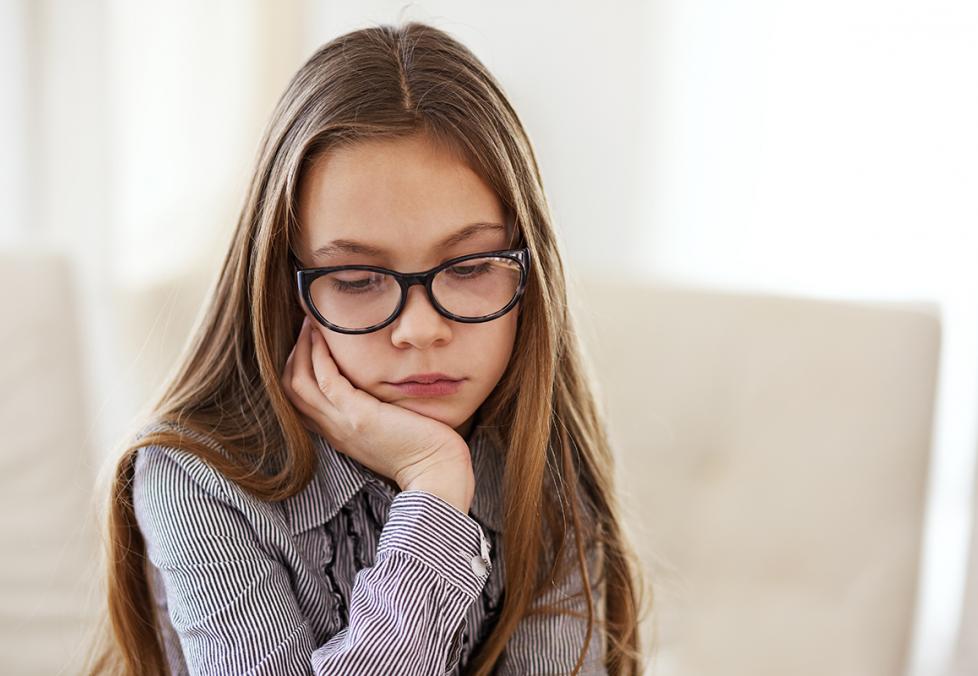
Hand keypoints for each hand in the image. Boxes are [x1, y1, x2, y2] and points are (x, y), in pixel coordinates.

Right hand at [280, 315, 473, 509]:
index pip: (301, 401)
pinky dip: (320, 355)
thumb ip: (376, 410)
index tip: (308, 343)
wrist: (437, 473)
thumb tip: (381, 384)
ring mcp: (343, 424)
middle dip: (294, 354)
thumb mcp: (389, 428)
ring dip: (302, 348)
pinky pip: (326, 380)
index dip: (298, 369)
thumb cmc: (425, 450)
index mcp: (339, 433)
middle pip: (292, 389)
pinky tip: (325, 336)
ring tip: (311, 322)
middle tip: (306, 325)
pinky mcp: (360, 417)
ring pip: (300, 383)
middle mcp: (334, 430)